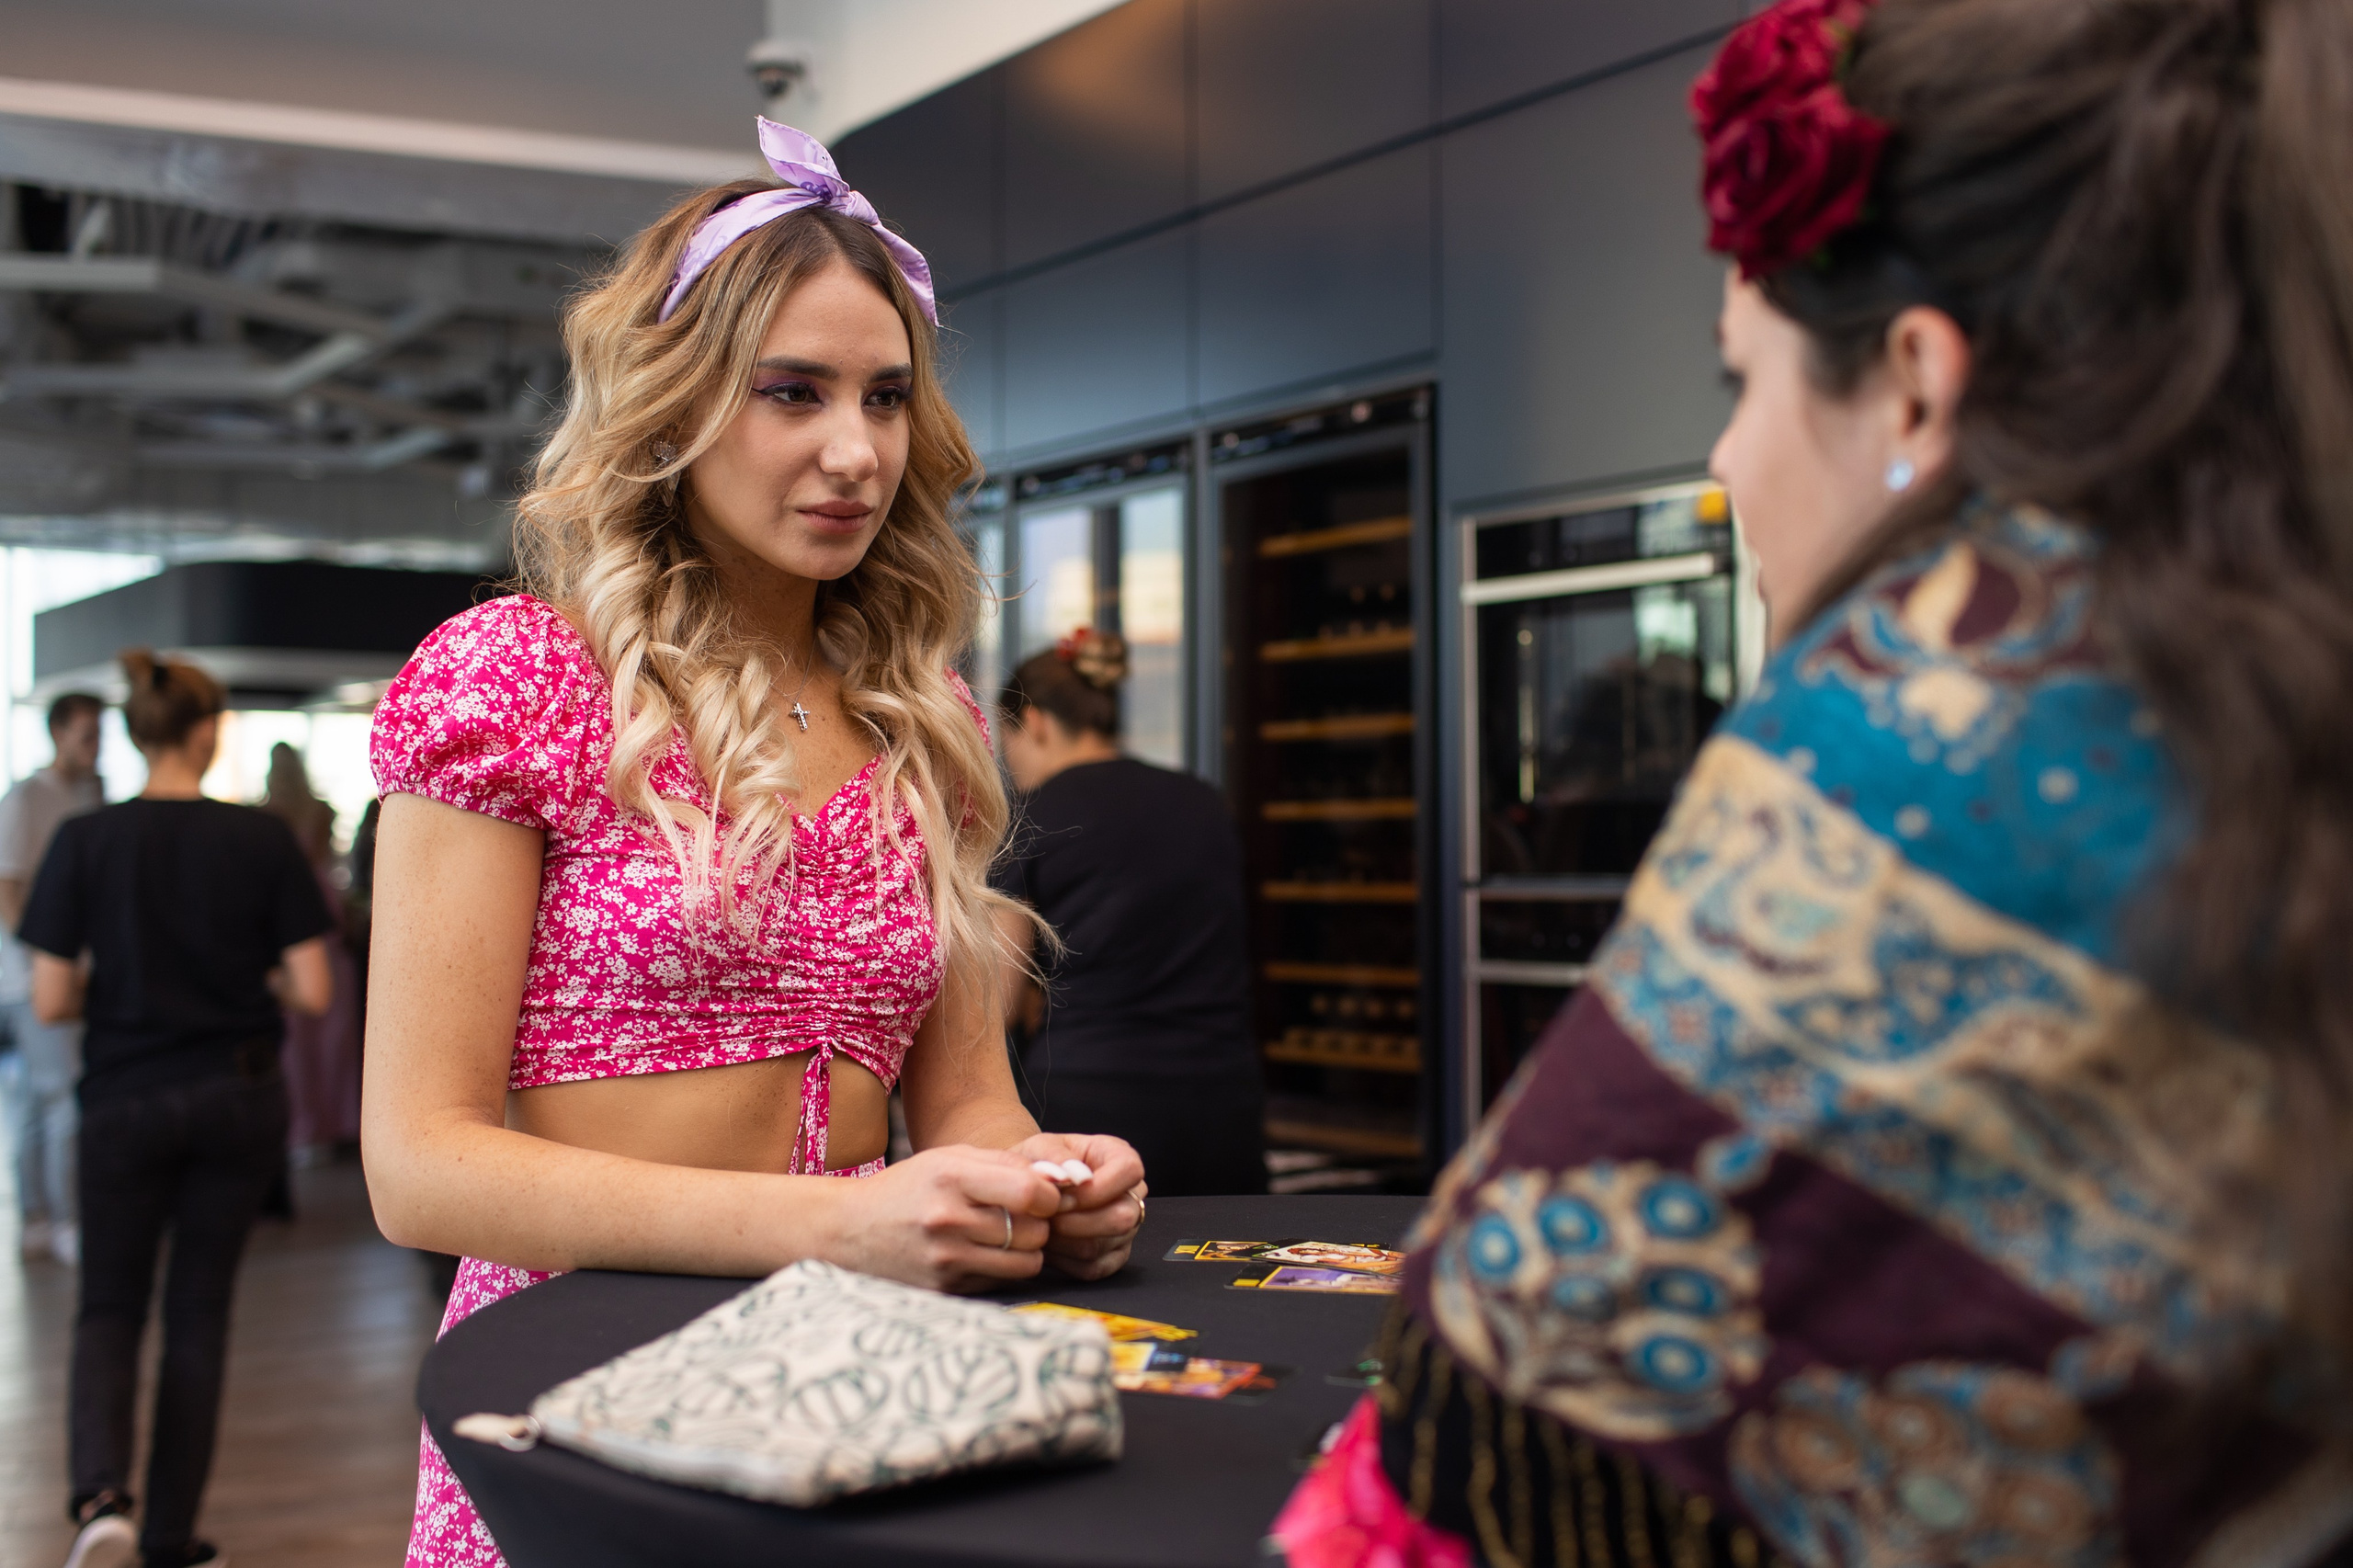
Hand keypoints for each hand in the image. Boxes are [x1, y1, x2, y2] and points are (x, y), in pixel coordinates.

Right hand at [829, 1145, 1061, 1291]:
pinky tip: (979, 1253)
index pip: (1030, 1193)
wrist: (848, 1230)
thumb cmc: (908, 1188)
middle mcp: (948, 1221)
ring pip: (1026, 1263)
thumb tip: (1059, 1179)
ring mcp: (946, 1260)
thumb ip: (1004, 1163)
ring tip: (1004, 1236)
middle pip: (1034, 1231)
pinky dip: (1001, 1268)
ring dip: (1026, 1250)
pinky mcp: (945, 1289)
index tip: (1042, 1195)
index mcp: (951, 1178)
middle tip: (1021, 1216)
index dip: (1049, 1195)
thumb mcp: (948, 1158)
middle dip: (1039, 1224)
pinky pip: (1001, 1280)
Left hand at [1014, 1132, 1145, 1280]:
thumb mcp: (1040, 1147)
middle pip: (1123, 1217)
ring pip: (1101, 1246)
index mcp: (1119, 1157)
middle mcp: (1131, 1194)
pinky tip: (1047, 1244)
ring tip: (1039, 1227)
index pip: (1129, 1171)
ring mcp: (1126, 1229)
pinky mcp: (1112, 1257)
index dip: (1098, 1188)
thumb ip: (1055, 1157)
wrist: (1028, 1189)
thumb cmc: (1039, 1164)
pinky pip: (1092, 1268)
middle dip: (1076, 1221)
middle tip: (1045, 1216)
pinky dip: (1063, 1260)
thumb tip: (1072, 1177)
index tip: (1063, 1197)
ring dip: (1062, 1241)